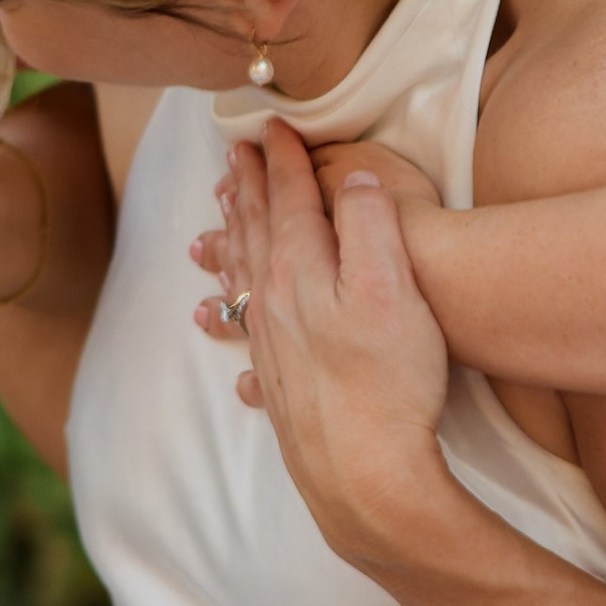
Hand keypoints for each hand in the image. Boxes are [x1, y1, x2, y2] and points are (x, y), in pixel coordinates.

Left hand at [193, 124, 457, 564]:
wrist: (370, 479)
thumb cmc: (392, 380)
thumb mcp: (395, 284)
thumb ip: (372, 222)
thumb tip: (354, 179)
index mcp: (301, 268)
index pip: (288, 198)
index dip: (283, 159)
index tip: (272, 126)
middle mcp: (274, 304)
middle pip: (256, 234)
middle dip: (245, 190)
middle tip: (233, 156)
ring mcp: (272, 349)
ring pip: (241, 284)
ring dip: (229, 248)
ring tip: (210, 229)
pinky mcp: (281, 389)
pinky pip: (244, 338)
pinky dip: (229, 321)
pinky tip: (219, 327)